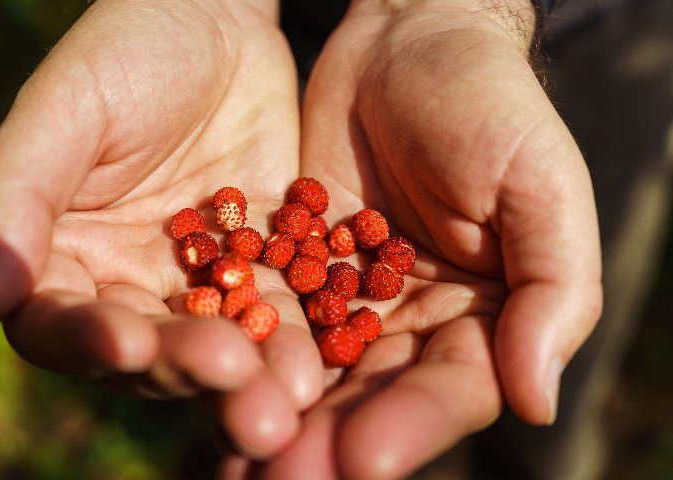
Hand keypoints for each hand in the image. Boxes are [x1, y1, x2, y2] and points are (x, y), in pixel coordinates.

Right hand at [0, 0, 322, 457]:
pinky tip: (315, 369)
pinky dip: (295, 343)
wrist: (217, 25)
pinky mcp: (263, 269)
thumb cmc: (124, 55)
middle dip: (187, 367)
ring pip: (219, 344)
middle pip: (150, 350)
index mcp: (64, 257)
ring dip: (251, 376)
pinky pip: (278, 313)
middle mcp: (129, 282)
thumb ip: (15, 202)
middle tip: (230, 377)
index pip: (62, 323)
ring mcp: (200, 281)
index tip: (129, 341)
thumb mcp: (63, 115)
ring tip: (286, 398)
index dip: (91, 340)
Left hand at [223, 0, 602, 476]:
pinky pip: (268, 320)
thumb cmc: (488, 104)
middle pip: (374, 399)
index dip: (412, 425)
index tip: (363, 459)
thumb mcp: (539, 184)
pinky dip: (242, 357)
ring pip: (315, 375)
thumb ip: (554, 289)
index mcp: (485, 316)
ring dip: (276, 418)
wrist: (405, 43)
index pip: (452, 388)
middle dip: (328, 443)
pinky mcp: (294, 269)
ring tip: (235, 467)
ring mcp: (348, 300)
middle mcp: (414, 323)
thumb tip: (539, 400)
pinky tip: (207, 392)